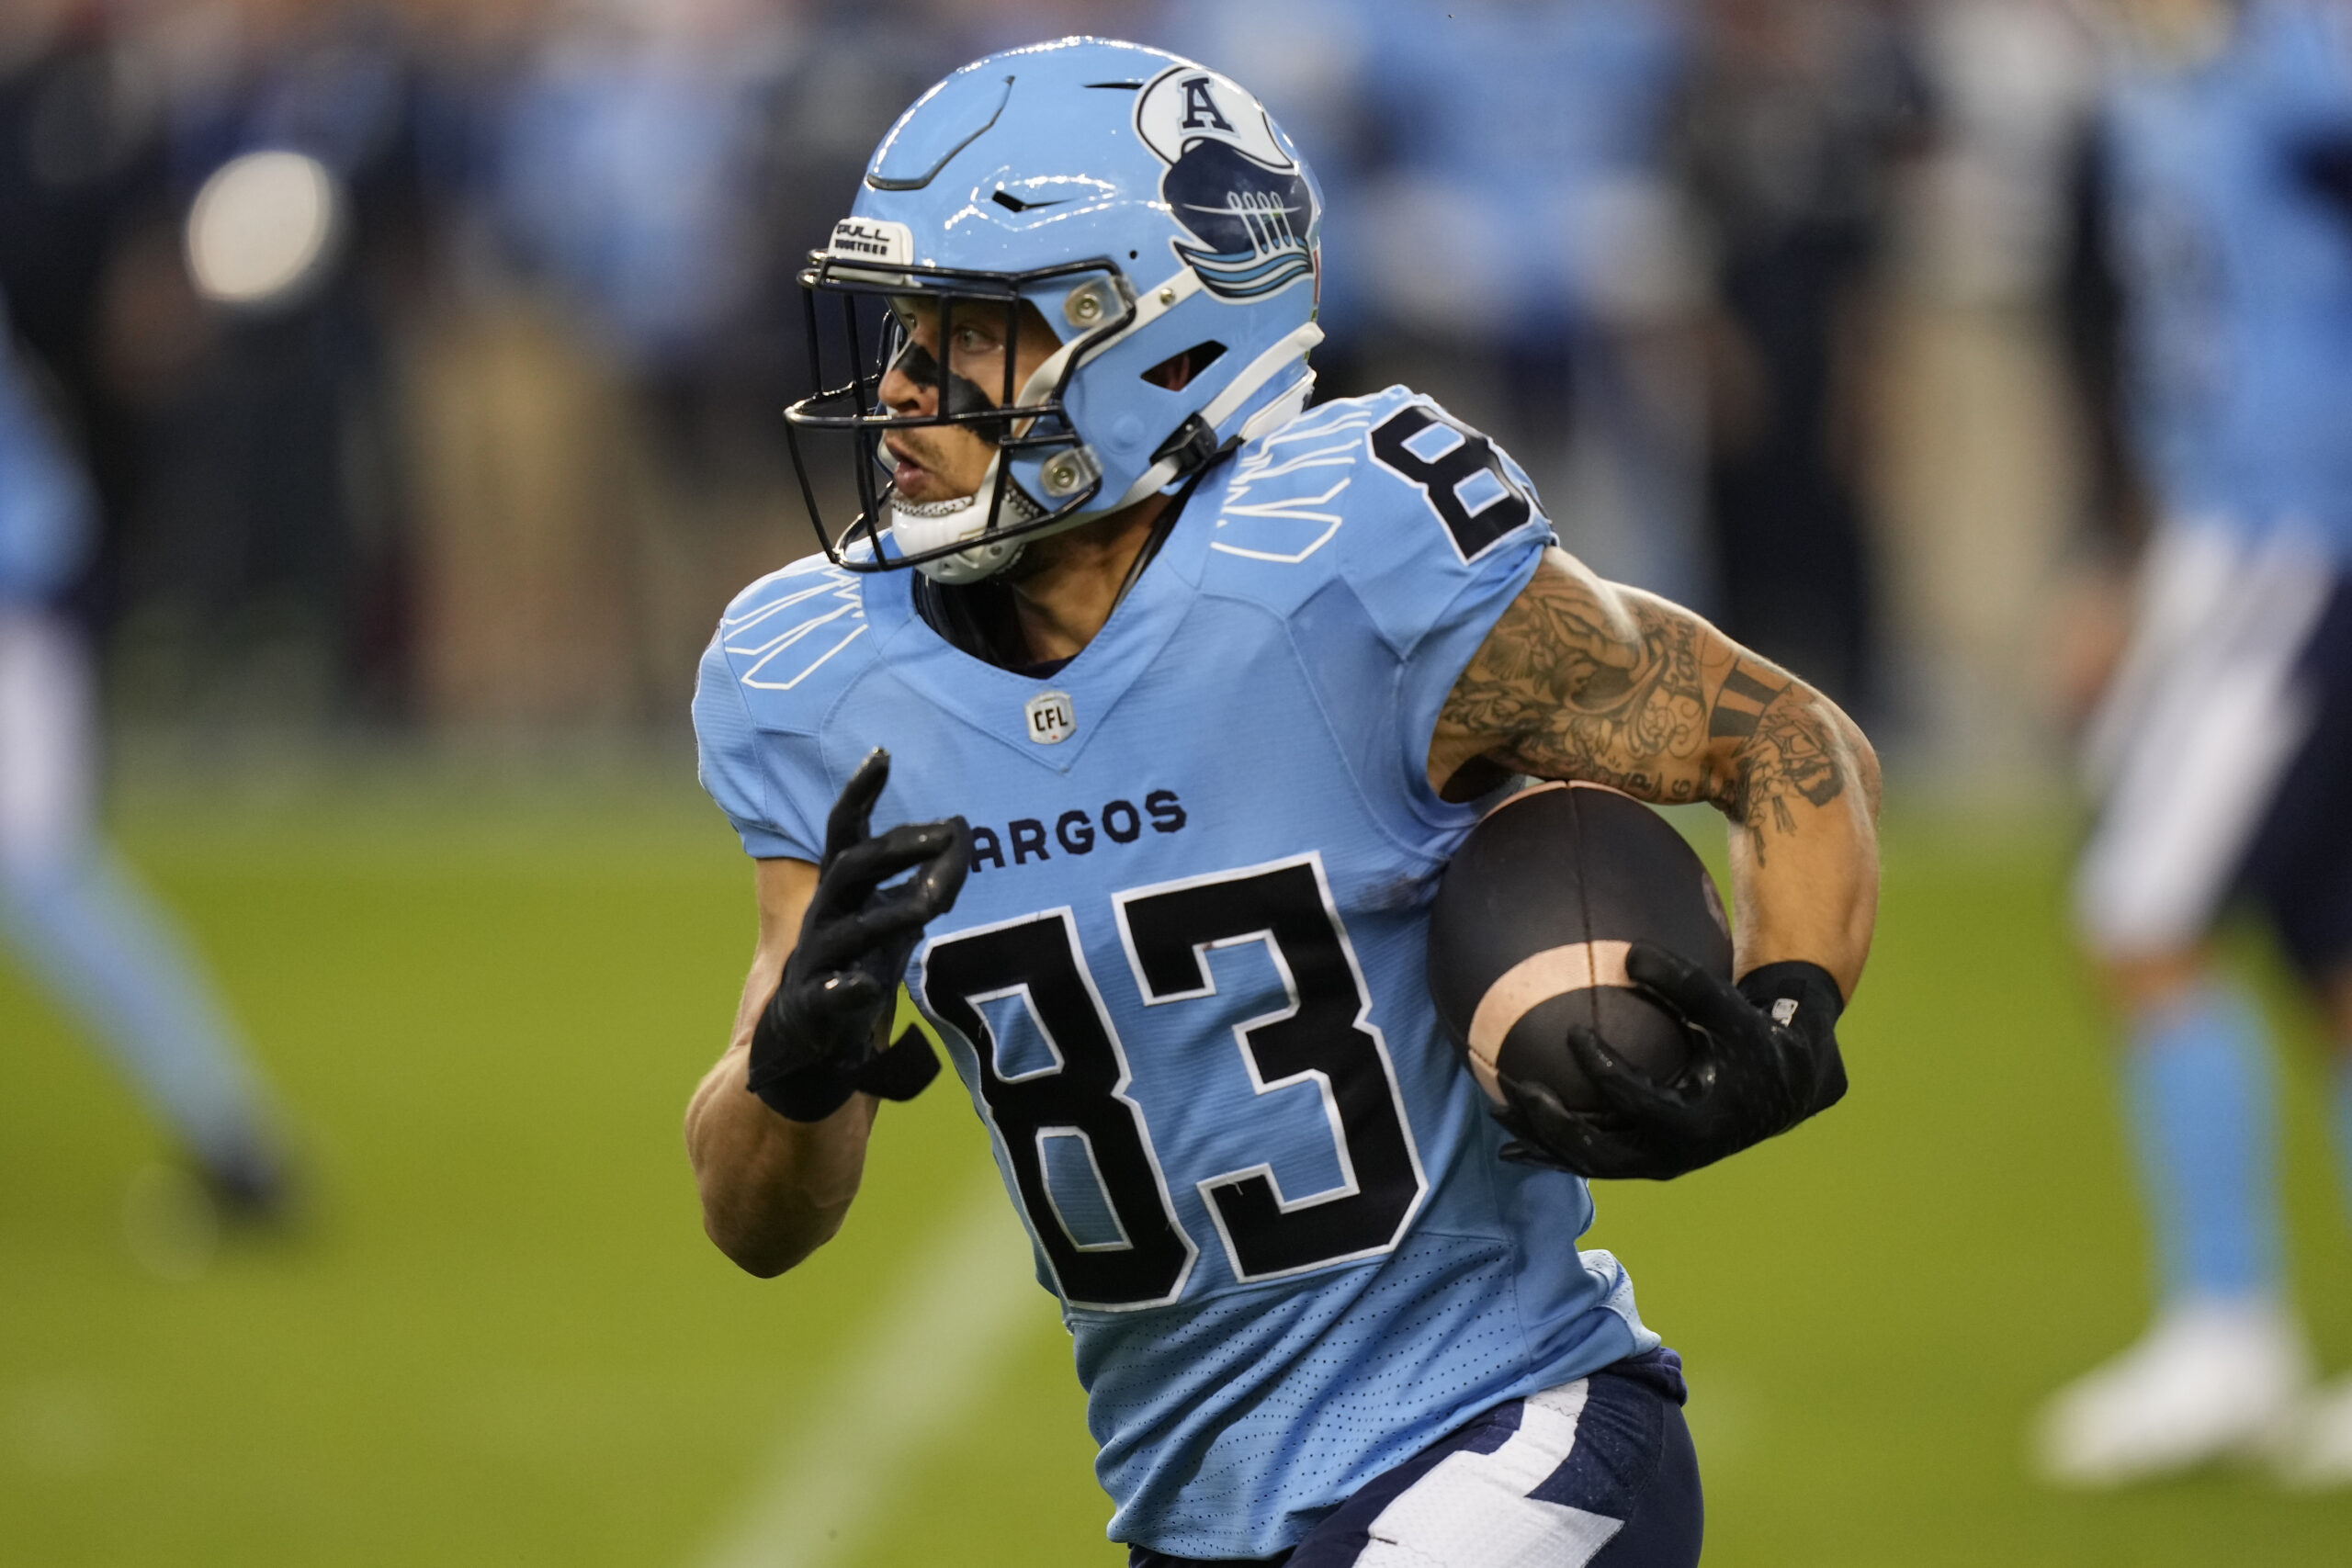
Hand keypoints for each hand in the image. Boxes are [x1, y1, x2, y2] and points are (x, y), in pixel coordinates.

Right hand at [748, 749, 970, 1121]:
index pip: (845, 832)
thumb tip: (962, 834)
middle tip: (950, 831)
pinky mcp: (811, 1012)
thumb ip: (920, 884)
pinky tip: (865, 988)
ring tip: (931, 904)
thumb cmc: (853, 974)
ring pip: (848, 929)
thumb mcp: (886, 922)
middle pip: (853, 868)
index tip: (883, 753)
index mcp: (840, 893)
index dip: (860, 793)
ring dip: (892, 913)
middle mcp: (823, 919)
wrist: (803, 1052)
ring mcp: (814, 965)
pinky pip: (827, 998)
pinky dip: (846, 992)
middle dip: (900, 847)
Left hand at [1495, 943, 1846, 1180]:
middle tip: (1514, 1087)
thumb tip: (1630, 952)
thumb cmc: (1756, 1042)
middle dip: (1550, 1122)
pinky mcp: (1647, 1160)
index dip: (1600, 1068)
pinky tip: (1514, 1141)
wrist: (1785, 1087)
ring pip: (1588, 1162)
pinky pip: (1593, 1162)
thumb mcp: (1730, 1010)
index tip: (1573, 1034)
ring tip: (1498, 1112)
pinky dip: (1553, 1154)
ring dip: (1542, 1141)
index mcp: (1694, 1123)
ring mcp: (1657, 1162)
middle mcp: (1672, 1155)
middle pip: (1597, 1149)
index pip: (1634, 1099)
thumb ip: (1685, 981)